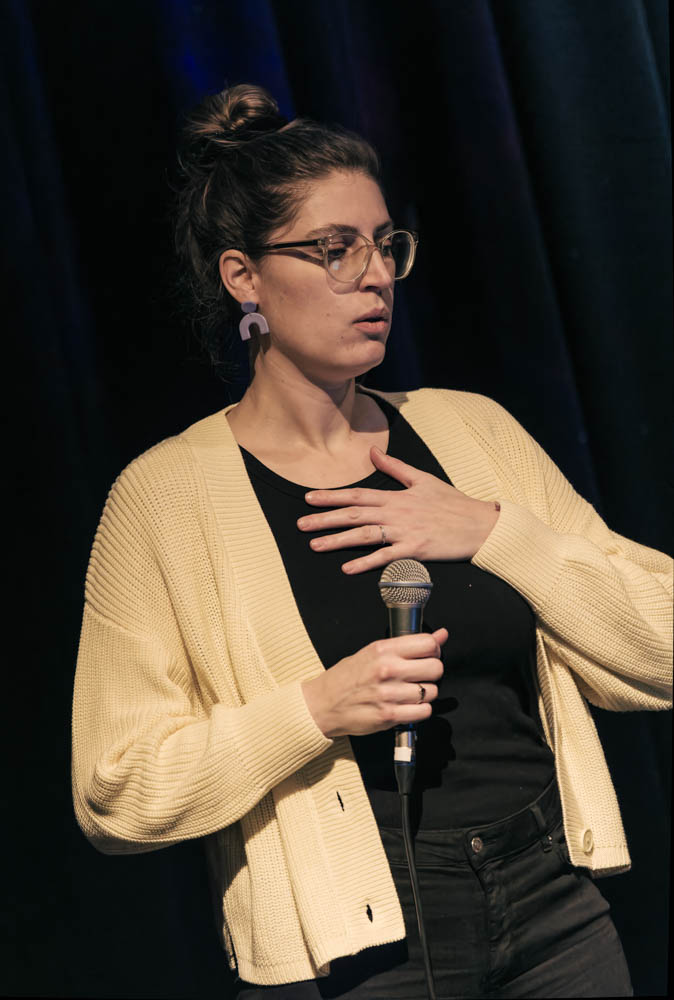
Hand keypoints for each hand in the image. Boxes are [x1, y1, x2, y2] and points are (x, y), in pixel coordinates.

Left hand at [297, 446, 499, 573]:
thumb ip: (394, 467)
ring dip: (338, 541)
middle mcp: (396, 512)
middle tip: (301, 524)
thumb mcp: (422, 478)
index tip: (308, 498)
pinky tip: (347, 568)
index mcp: (396, 496)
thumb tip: (372, 451)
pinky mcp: (415, 550)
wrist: (479, 524)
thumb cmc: (452, 503)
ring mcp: (404, 531)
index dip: (331, 496)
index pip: (357, 495)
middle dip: (325, 519)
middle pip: (353, 515)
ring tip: (315, 546)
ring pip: (364, 535)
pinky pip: (386, 557)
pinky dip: (366, 563)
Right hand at [301, 628, 447, 738]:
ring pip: (431, 691)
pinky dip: (420, 710)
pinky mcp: (389, 716)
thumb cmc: (346, 677)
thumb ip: (407, 645)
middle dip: (432, 672)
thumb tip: (441, 635)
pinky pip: (424, 712)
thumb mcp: (373, 651)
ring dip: (425, 692)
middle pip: (435, 668)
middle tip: (420, 674)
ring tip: (409, 691)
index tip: (430, 654)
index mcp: (383, 649)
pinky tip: (408, 705)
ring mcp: (389, 694)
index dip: (435, 649)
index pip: (428, 644)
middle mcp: (387, 669)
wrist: (322, 704)